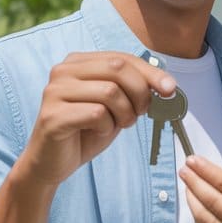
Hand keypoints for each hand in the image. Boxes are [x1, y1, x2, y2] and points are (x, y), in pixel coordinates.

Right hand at [18, 52, 174, 186]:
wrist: (50, 164)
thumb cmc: (85, 132)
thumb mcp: (114, 106)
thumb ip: (133, 90)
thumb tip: (167, 84)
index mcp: (77, 62)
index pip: (122, 58)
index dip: (150, 72)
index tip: (171, 89)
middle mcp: (63, 71)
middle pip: (117, 69)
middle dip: (140, 92)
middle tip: (141, 114)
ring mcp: (54, 92)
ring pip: (110, 92)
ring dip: (124, 114)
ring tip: (118, 125)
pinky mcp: (52, 116)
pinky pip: (96, 114)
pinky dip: (107, 127)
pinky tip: (99, 133)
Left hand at [179, 155, 221, 222]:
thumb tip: (207, 173)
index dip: (205, 170)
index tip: (192, 161)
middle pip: (211, 199)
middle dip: (194, 182)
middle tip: (184, 171)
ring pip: (203, 217)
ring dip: (191, 199)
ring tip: (188, 187)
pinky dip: (198, 218)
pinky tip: (197, 207)